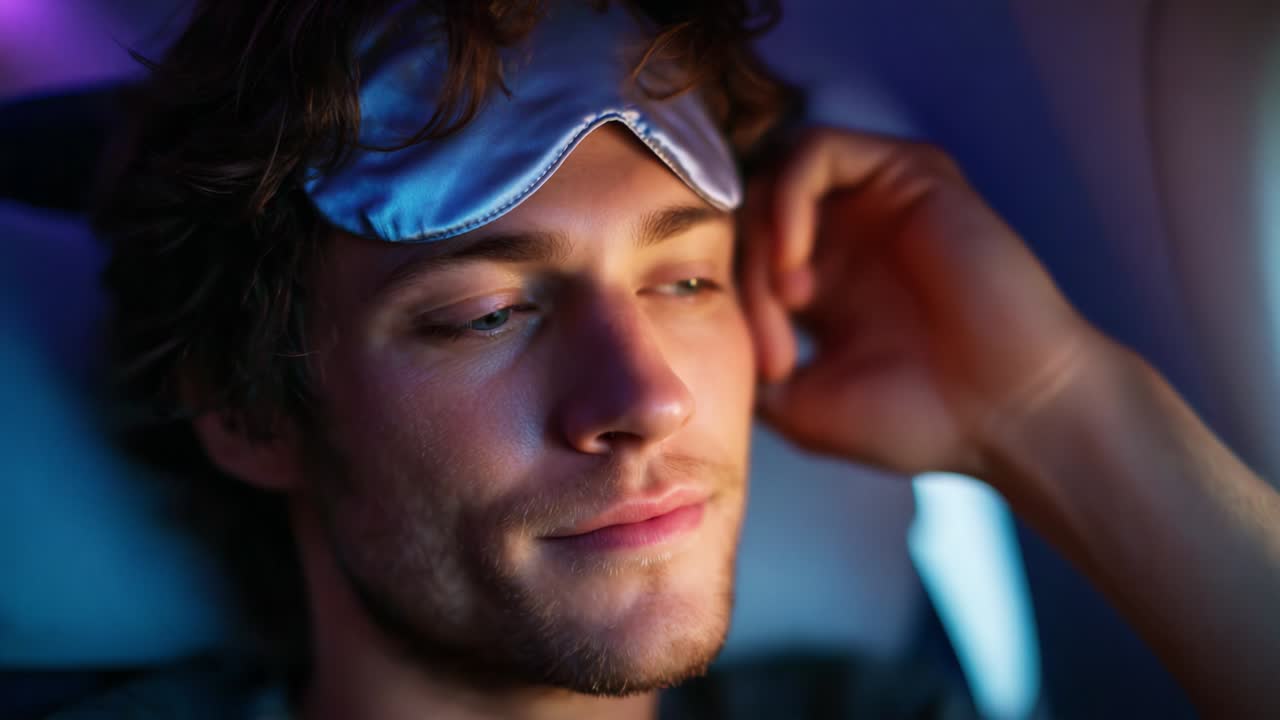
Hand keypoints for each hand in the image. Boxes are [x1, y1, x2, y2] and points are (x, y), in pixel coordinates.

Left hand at [741, 128, 1104, 477]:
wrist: (1011, 416)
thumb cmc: (918, 420)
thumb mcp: (803, 407)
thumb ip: (749, 365)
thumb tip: (696, 345)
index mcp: (823, 281)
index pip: (740, 254)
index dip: (732, 304)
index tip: (768, 370)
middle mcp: (846, 233)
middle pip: (749, 214)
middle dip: (742, 276)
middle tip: (774, 347)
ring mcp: (877, 200)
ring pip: (774, 177)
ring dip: (763, 238)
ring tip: (787, 301)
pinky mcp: (908, 172)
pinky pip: (816, 151)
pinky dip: (788, 199)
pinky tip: (796, 263)